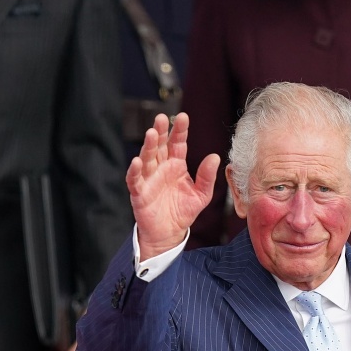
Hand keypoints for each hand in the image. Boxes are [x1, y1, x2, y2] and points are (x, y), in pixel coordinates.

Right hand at [126, 113, 219, 260]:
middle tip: (162, 118)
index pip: (177, 143)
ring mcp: (149, 179)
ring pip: (146, 158)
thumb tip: (215, 157)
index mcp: (176, 165)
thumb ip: (207, 177)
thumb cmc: (183, 212)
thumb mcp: (202, 195)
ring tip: (151, 133)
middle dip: (160, 131)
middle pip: (159, 146)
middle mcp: (161, 168)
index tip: (183, 117)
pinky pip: (135, 180)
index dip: (179, 130)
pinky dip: (135, 171)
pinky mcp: (139, 192)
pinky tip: (137, 161)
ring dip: (148, 146)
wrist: (169, 234)